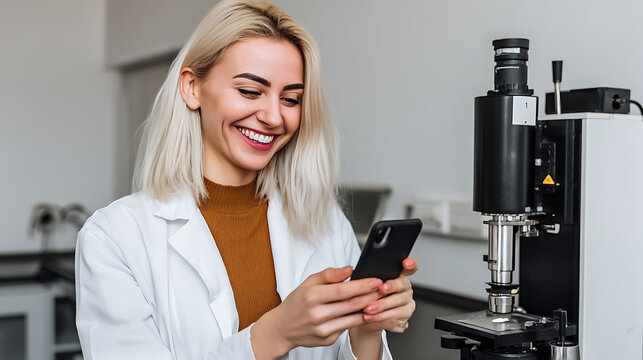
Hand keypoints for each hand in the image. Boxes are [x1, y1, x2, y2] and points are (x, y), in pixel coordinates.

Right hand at [251, 266, 381, 359]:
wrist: (282, 328)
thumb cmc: (297, 303)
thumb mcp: (308, 282)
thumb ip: (329, 274)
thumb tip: (349, 269)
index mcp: (312, 296)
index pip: (343, 290)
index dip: (362, 286)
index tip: (376, 281)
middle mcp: (317, 313)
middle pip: (351, 304)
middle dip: (371, 296)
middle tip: (383, 289)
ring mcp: (323, 328)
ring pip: (353, 317)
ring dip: (368, 308)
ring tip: (377, 300)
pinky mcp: (327, 339)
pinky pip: (347, 327)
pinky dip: (357, 319)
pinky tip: (363, 311)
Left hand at [357, 258, 417, 333]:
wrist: (365, 317)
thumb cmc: (365, 297)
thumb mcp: (364, 285)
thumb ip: (366, 278)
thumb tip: (355, 272)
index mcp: (397, 276)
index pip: (409, 267)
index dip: (410, 264)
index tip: (406, 263)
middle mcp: (405, 288)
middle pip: (403, 284)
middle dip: (392, 286)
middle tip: (381, 288)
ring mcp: (407, 302)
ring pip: (399, 302)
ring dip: (383, 305)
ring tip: (368, 307)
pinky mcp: (404, 315)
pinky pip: (395, 316)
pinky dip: (380, 316)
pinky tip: (370, 316)